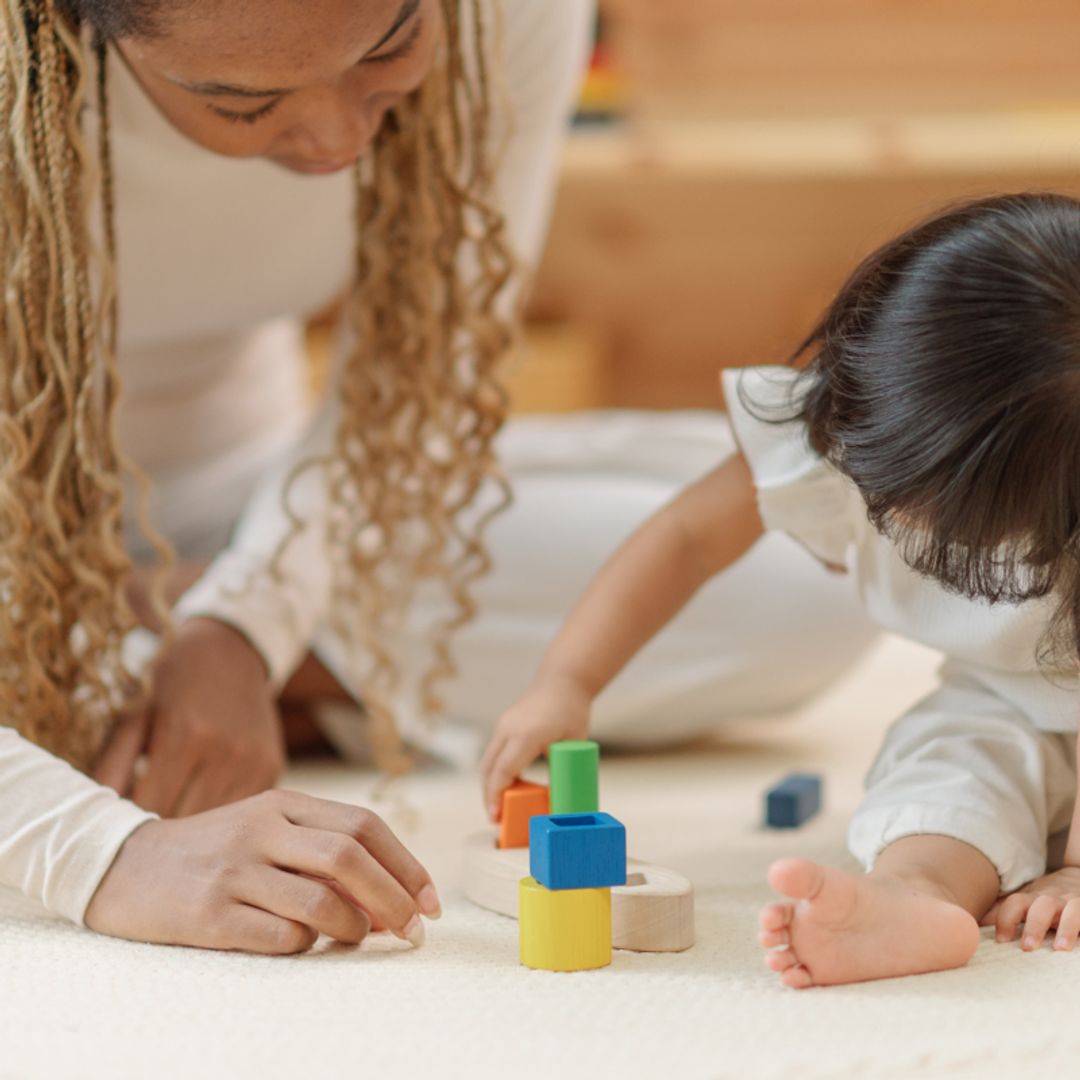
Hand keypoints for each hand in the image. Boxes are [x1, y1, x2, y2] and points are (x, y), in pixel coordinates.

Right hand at [84, 790, 441, 952]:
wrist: (123, 866)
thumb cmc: (214, 852)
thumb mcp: (267, 830)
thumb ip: (322, 852)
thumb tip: (388, 900)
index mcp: (284, 803)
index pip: (364, 825)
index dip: (406, 864)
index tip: (429, 900)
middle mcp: (263, 829)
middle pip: (351, 859)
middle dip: (395, 898)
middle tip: (414, 930)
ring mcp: (236, 870)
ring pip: (322, 900)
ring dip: (355, 927)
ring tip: (357, 937)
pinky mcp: (210, 913)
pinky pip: (281, 937)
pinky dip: (306, 946)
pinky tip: (302, 944)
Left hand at [94, 617, 284, 816]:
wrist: (233, 649)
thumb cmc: (175, 679)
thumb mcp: (136, 713)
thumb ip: (113, 764)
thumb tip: (95, 815)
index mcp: (185, 736)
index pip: (150, 808)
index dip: (131, 823)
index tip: (120, 825)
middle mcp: (226, 752)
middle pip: (182, 822)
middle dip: (160, 833)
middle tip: (144, 828)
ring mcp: (254, 762)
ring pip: (215, 826)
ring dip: (192, 829)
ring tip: (173, 816)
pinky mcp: (273, 769)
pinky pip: (238, 811)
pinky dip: (219, 817)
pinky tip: (202, 801)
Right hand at [479, 675, 590, 820]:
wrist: (562, 681)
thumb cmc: (572, 712)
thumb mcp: (573, 743)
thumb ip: (565, 770)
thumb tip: (561, 803)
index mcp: (526, 735)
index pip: (503, 770)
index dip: (497, 796)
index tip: (495, 816)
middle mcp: (508, 730)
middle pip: (488, 769)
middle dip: (489, 796)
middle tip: (495, 819)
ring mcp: (502, 726)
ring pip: (487, 762)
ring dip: (490, 785)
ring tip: (499, 807)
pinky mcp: (502, 726)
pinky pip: (493, 754)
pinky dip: (495, 772)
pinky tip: (506, 786)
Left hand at [982, 867, 1079, 950]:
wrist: (1077, 878)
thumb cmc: (1046, 900)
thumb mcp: (1026, 903)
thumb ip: (1004, 913)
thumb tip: (975, 922)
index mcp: (1033, 898)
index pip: (1016, 903)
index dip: (1006, 919)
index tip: (1002, 940)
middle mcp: (1053, 899)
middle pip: (1042, 905)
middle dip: (1034, 925)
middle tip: (1027, 947)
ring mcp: (1074, 903)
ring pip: (1072, 910)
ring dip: (1066, 927)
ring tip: (1060, 948)